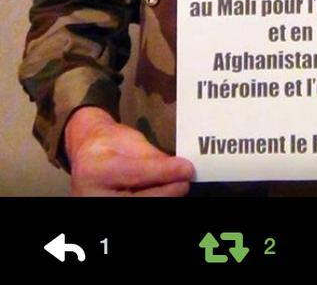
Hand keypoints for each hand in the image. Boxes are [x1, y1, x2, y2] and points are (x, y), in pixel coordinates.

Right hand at [65, 107, 194, 196]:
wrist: (86, 156)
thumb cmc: (109, 144)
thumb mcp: (130, 141)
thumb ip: (153, 158)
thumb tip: (180, 170)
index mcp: (96, 170)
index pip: (137, 174)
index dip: (165, 172)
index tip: (187, 169)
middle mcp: (92, 196)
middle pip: (140, 200)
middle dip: (167, 192)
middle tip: (186, 182)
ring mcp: (97, 208)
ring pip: (140, 208)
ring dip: (163, 198)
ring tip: (177, 187)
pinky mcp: (106, 218)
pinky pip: (136, 209)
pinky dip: (154, 200)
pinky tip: (165, 193)